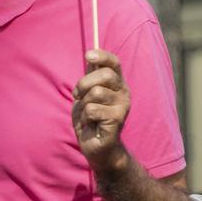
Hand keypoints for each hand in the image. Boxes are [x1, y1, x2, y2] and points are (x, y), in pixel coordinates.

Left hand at [72, 49, 130, 168]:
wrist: (95, 145)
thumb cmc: (90, 118)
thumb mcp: (86, 94)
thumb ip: (90, 77)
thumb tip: (90, 56)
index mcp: (117, 83)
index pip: (114, 63)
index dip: (102, 56)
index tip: (88, 55)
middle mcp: (123, 92)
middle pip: (105, 75)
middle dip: (84, 83)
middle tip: (78, 95)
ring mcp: (122, 106)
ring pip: (96, 93)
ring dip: (84, 104)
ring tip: (87, 114)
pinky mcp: (117, 119)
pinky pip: (93, 109)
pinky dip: (86, 117)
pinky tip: (91, 123)